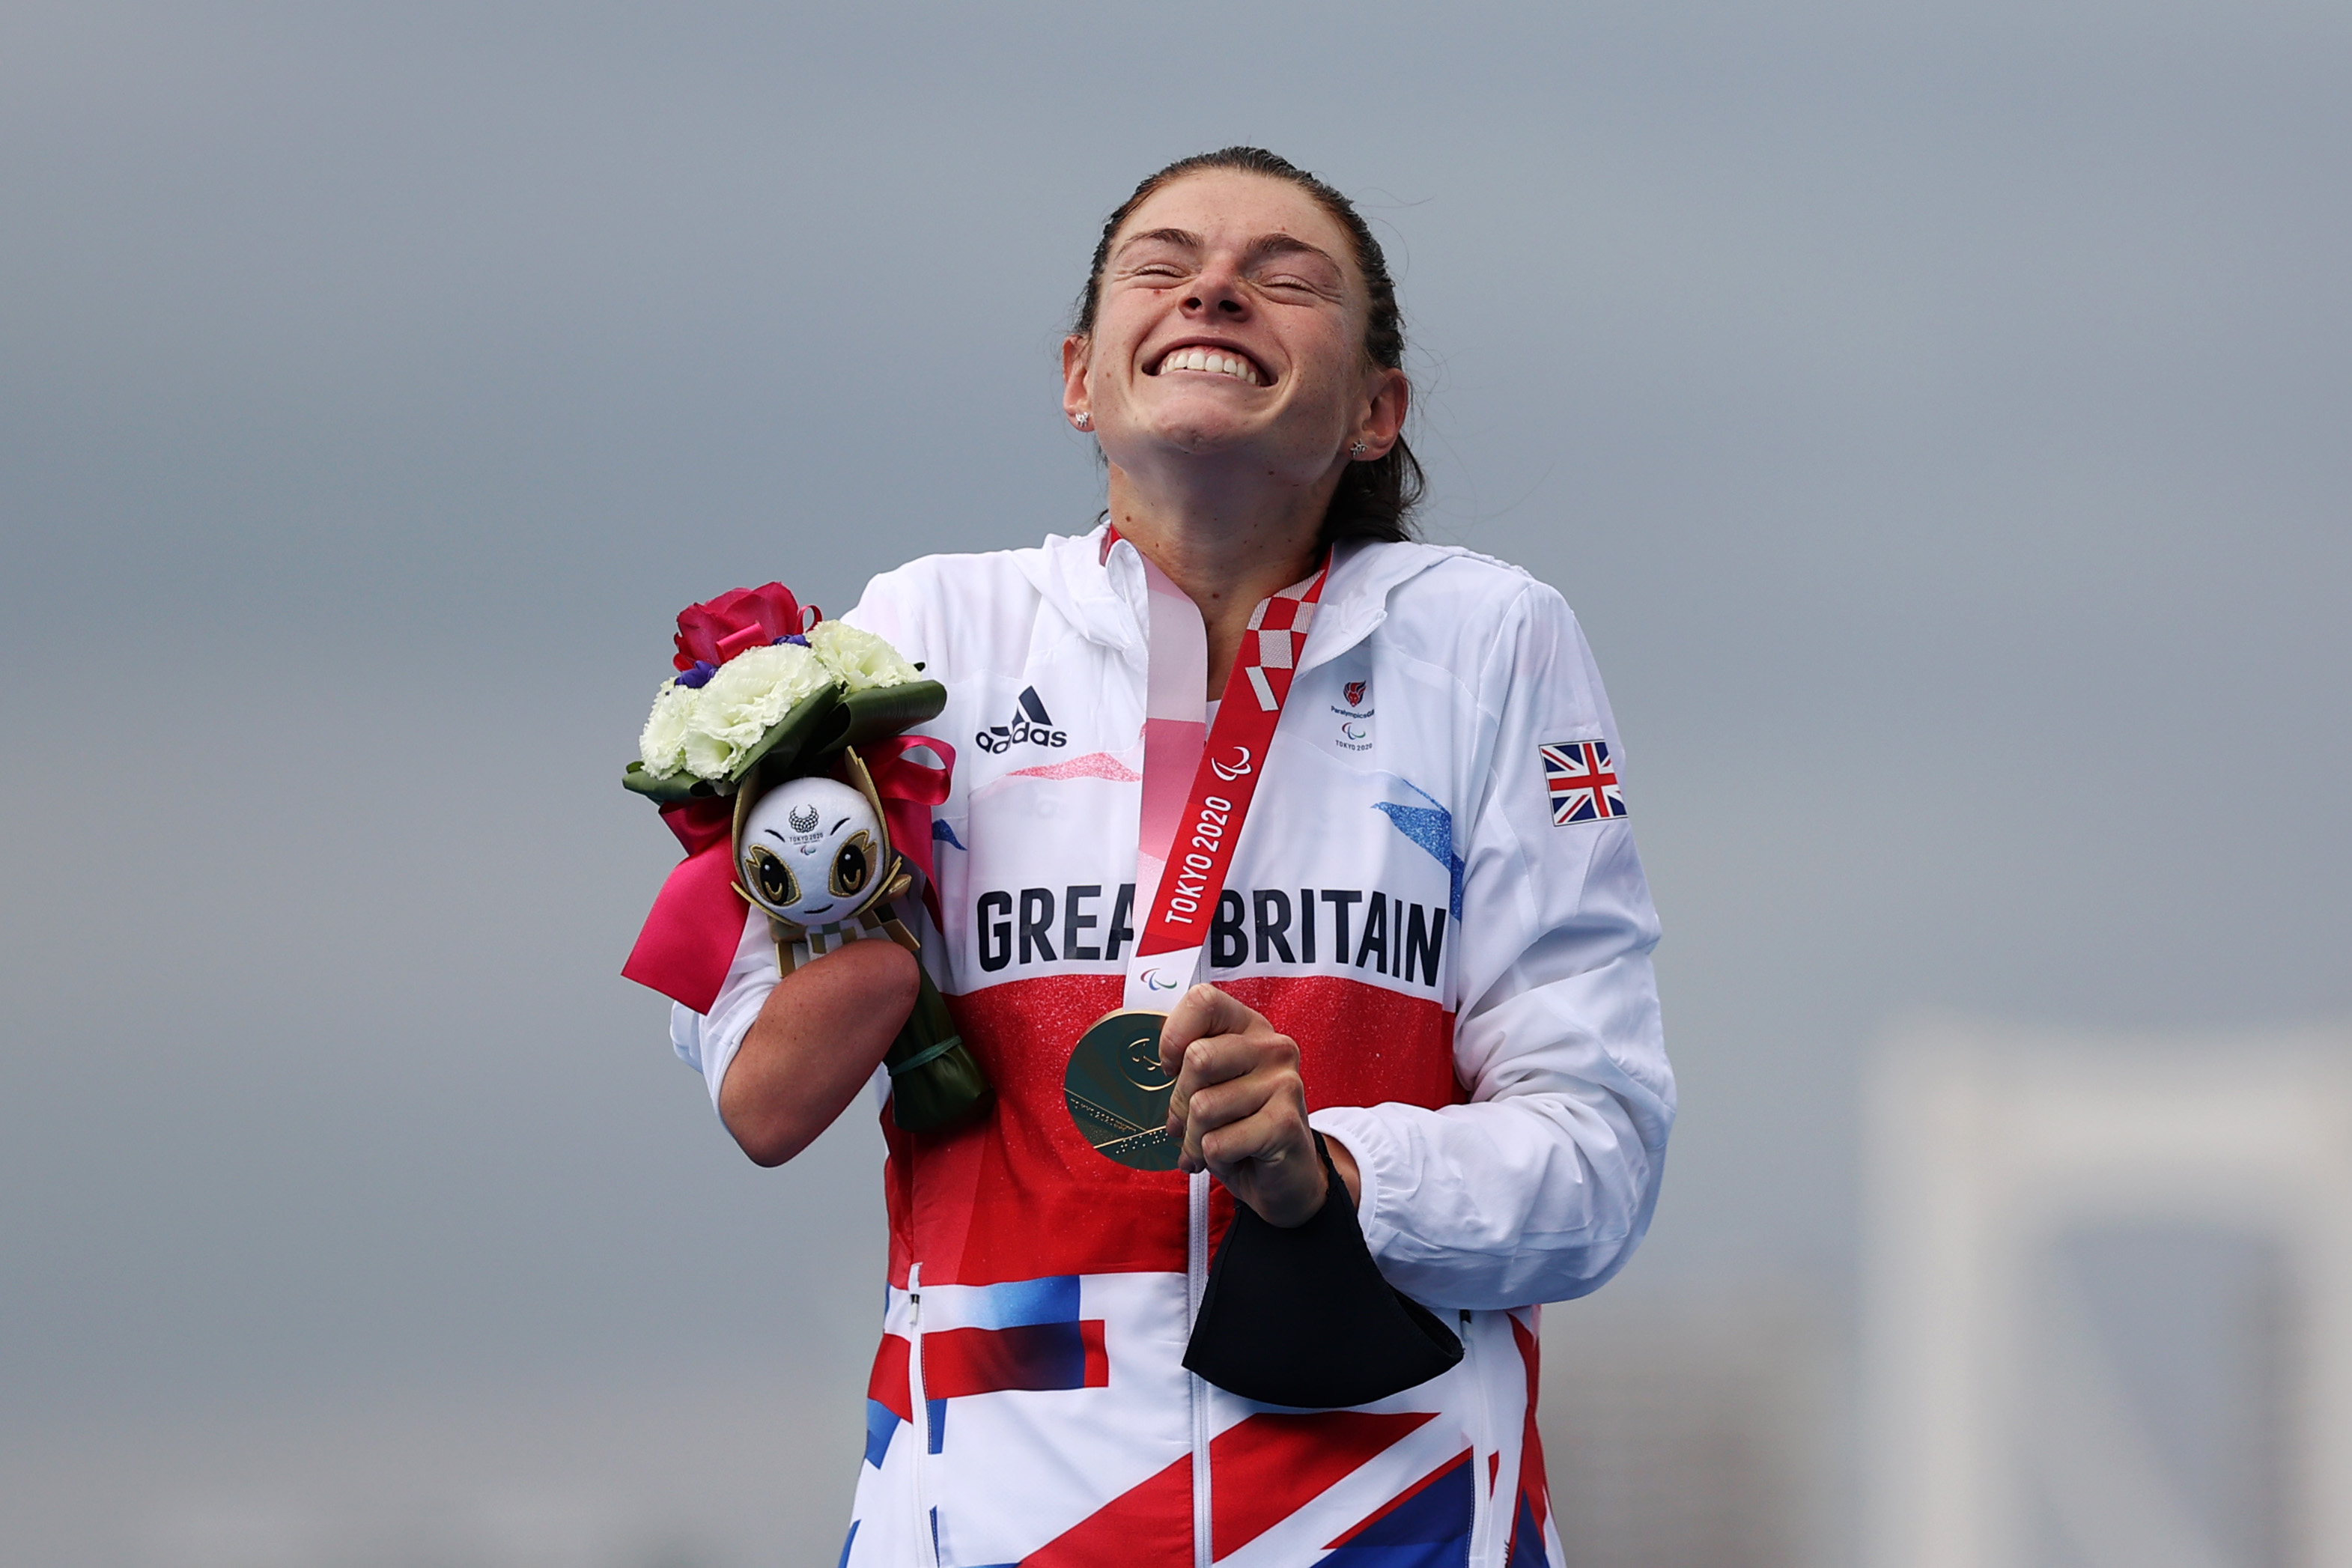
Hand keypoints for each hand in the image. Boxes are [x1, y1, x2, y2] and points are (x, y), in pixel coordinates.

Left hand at [1159, 984, 1357, 1227]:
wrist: (1286, 1176)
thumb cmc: (1241, 1127)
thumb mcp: (1214, 1085)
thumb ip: (1188, 1063)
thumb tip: (1148, 1066)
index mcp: (1250, 1027)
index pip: (1203, 1001)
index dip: (1174, 1036)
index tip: (1172, 1068)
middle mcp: (1273, 1047)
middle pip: (1197, 1058)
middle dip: (1180, 1102)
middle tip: (1186, 1124)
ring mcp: (1284, 1083)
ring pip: (1203, 1106)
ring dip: (1195, 1138)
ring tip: (1211, 1145)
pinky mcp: (1285, 1123)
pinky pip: (1218, 1142)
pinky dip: (1213, 1158)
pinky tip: (1232, 1157)